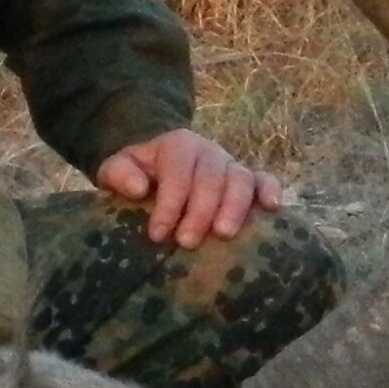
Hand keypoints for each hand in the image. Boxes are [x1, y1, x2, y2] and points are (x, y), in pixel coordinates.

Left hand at [94, 129, 285, 251]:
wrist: (157, 165)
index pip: (177, 170)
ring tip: (224, 234)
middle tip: (187, 242)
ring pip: (241, 180)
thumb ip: (119, 173)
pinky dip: (271, 191)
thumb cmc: (136, 173)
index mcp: (178, 145)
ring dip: (234, 207)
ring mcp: (231, 165)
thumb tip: (138, 188)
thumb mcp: (116, 169)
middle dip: (199, 211)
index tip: (157, 234)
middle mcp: (208, 152)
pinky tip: (272, 209)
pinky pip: (265, 180)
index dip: (169, 203)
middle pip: (211, 178)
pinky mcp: (249, 180)